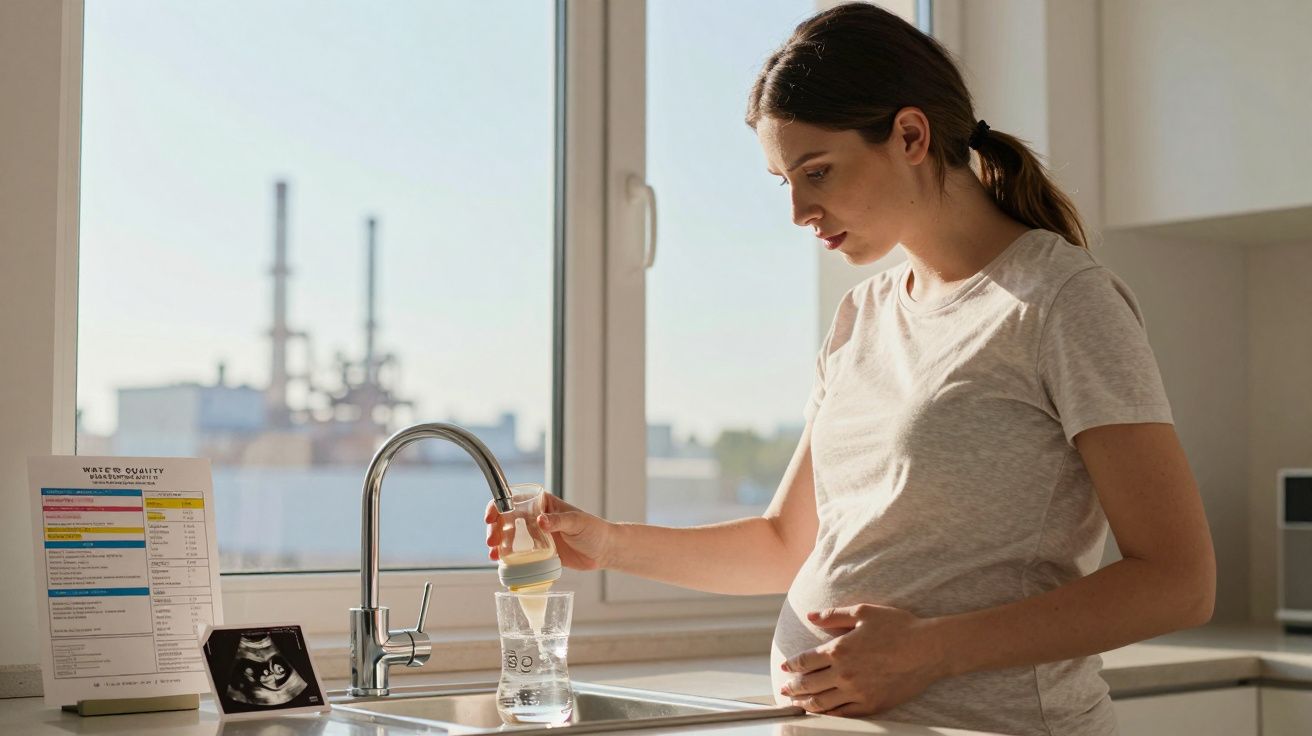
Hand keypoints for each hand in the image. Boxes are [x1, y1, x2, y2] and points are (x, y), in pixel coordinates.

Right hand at [484, 492, 612, 570]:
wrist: (604, 551)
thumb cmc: (594, 530)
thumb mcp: (577, 522)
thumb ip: (558, 521)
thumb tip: (541, 520)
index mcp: (544, 504)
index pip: (515, 500)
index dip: (499, 505)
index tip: (491, 517)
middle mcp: (536, 518)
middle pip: (507, 520)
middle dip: (495, 529)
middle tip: (491, 542)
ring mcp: (536, 536)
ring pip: (510, 537)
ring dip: (498, 544)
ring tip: (493, 555)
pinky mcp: (539, 552)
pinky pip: (519, 553)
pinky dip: (508, 557)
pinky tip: (501, 562)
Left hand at [779, 604, 947, 716]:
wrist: (929, 649)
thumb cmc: (899, 627)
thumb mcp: (864, 612)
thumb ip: (833, 615)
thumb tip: (810, 616)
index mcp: (839, 649)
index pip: (805, 661)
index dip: (792, 665)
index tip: (785, 667)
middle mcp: (844, 673)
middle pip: (809, 685)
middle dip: (793, 688)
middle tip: (784, 690)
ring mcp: (857, 692)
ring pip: (822, 702)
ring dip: (805, 704)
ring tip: (797, 704)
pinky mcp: (871, 705)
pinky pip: (843, 714)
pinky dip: (828, 714)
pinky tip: (822, 713)